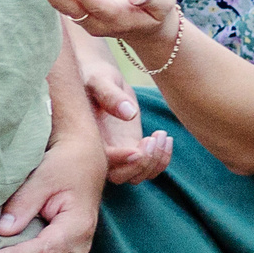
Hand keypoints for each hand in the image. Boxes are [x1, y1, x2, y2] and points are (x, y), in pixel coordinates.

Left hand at [31, 0, 181, 56]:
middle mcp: (98, 22)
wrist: (148, 26)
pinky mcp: (79, 14)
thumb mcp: (164, 0)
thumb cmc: (157, 8)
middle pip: (72, 7)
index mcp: (119, 17)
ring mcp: (86, 21)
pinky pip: (60, 3)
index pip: (97, 5)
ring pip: (62, 6)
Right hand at [76, 40, 171, 182]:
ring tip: (162, 135)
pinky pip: (148, 167)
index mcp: (87, 140)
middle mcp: (102, 152)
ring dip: (155, 162)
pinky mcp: (132, 149)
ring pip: (137, 176)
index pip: (104, 161)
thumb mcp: (100, 81)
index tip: (137, 148)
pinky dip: (161, 159)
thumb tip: (130, 113)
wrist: (100, 77)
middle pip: (121, 176)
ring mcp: (118, 153)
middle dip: (141, 164)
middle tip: (153, 138)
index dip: (121, 160)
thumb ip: (111, 96)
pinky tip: (165, 137)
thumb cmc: (94, 76)